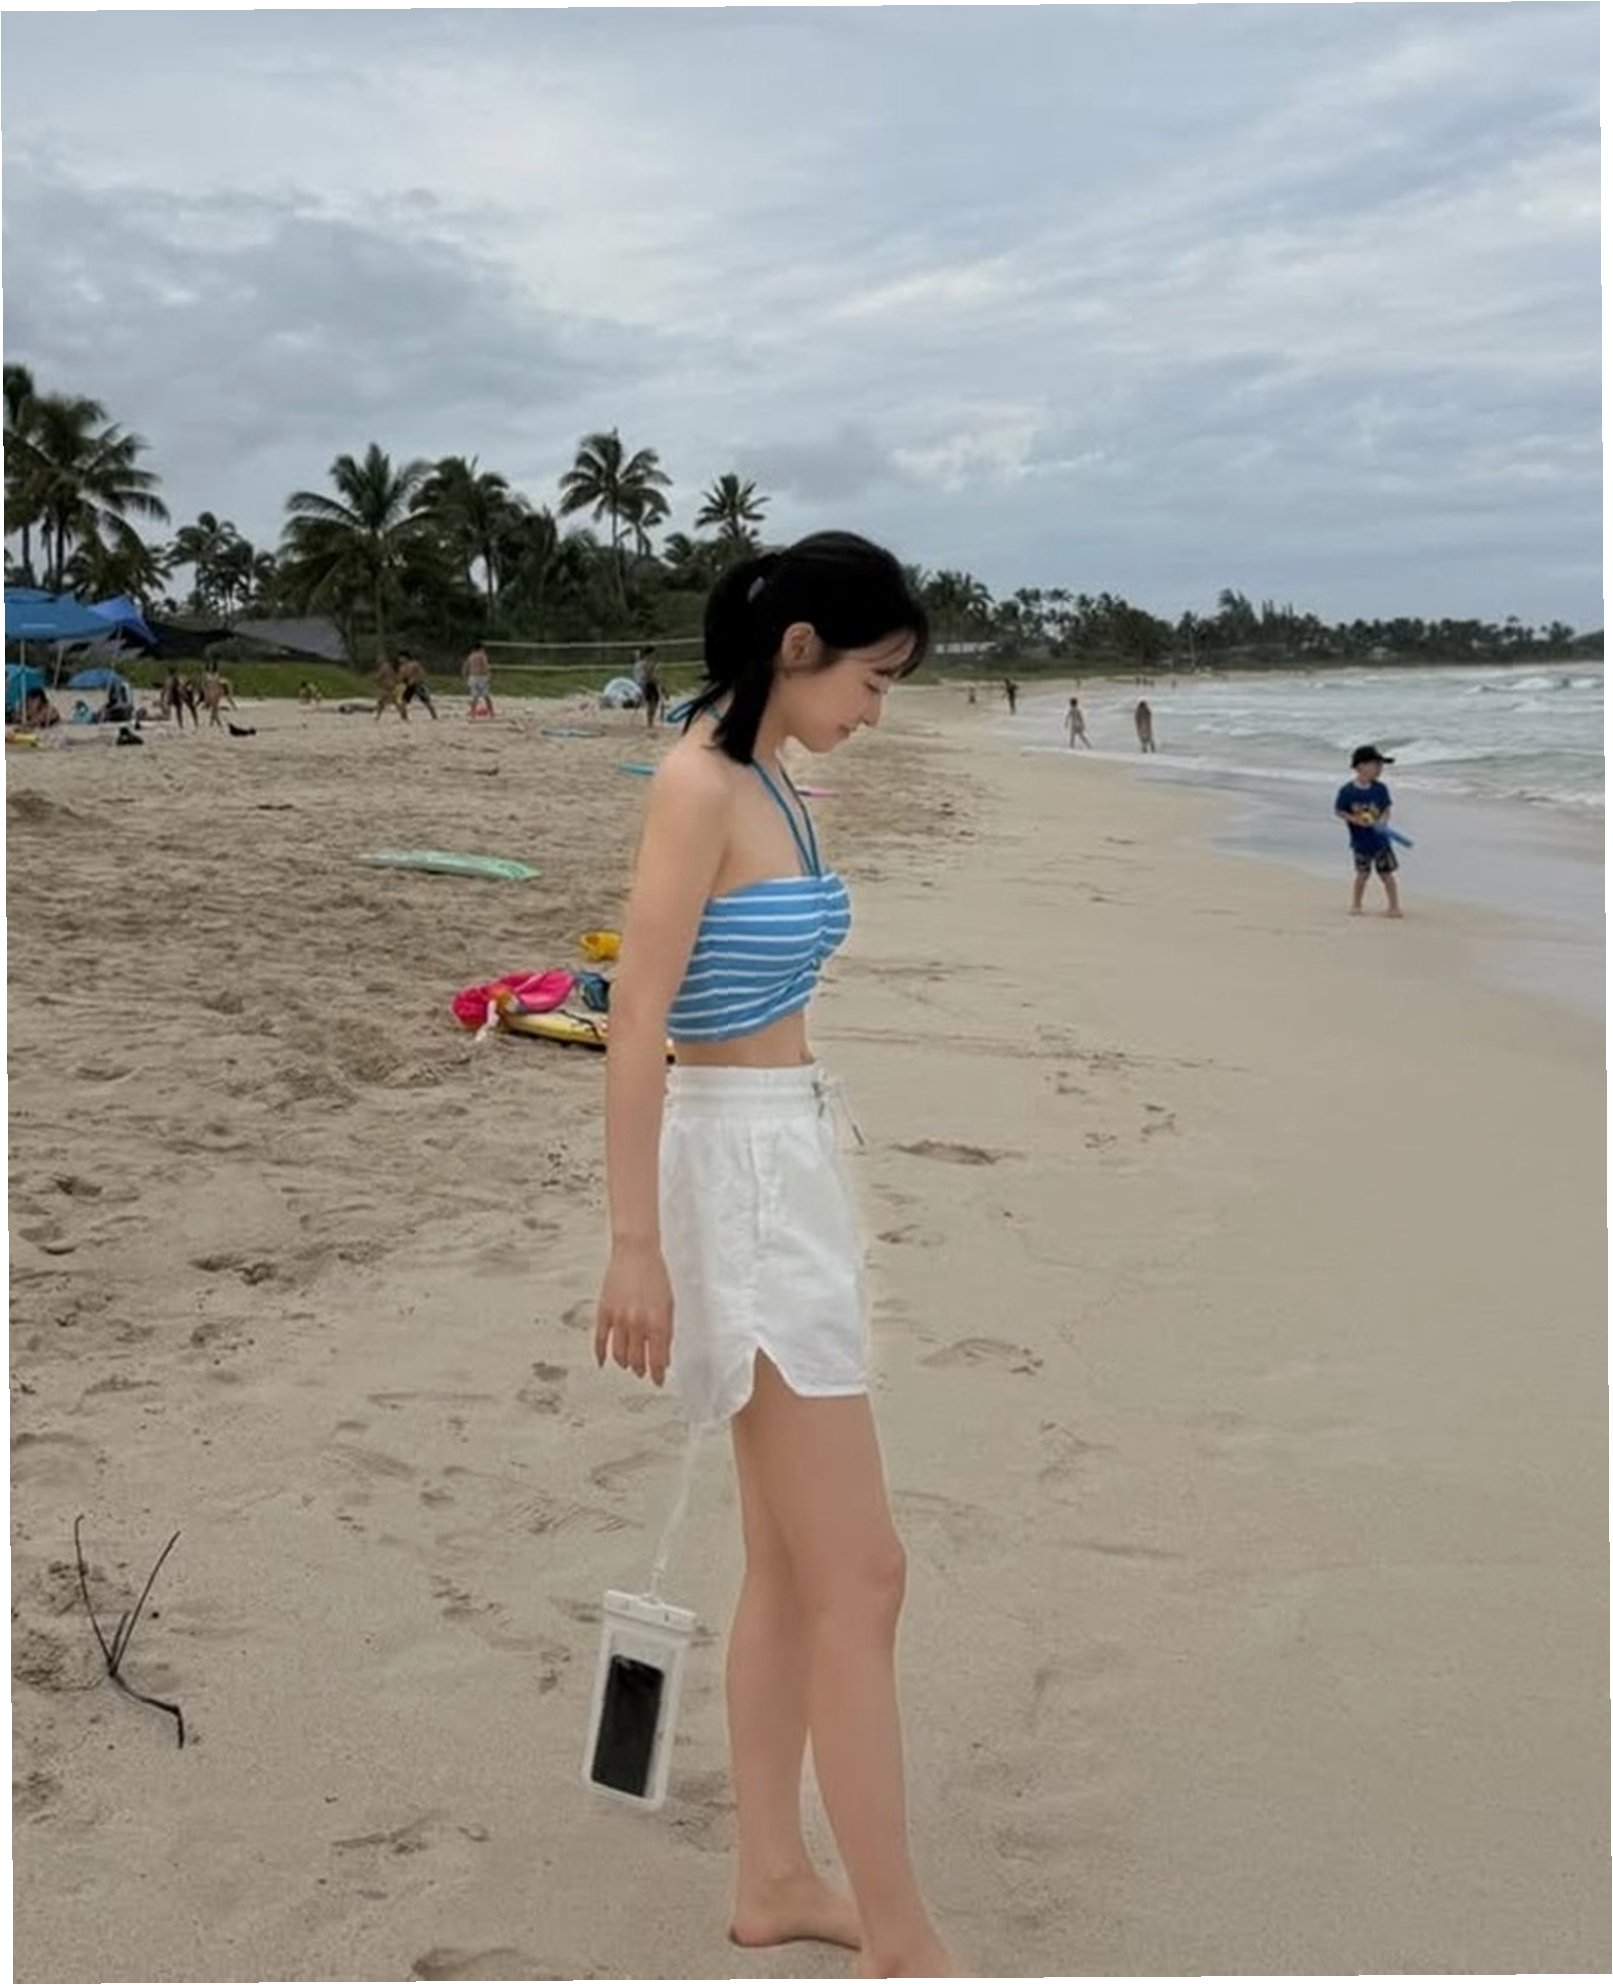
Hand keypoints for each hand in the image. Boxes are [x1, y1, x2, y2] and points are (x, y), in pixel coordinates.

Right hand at [595, 1241, 674, 1385]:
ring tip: (629, 1365)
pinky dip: (601, 1354)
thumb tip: (663, 1353)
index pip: (657, 1359)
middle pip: (637, 1359)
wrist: (636, 1252)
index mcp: (657, 1321)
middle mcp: (638, 1323)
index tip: (658, 1381)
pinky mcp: (604, 1312)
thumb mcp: (669, 1304)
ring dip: (625, 1363)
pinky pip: (600, 1339)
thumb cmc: (656, 1275)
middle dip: (641, 1370)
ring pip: (619, 1354)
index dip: (658, 1374)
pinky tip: (603, 1362)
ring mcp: (619, 1318)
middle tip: (643, 1373)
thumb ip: (666, 1330)